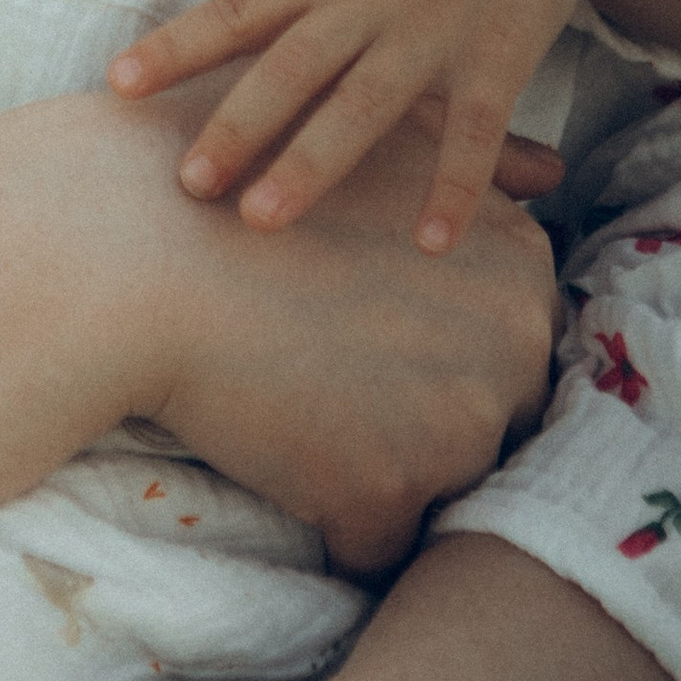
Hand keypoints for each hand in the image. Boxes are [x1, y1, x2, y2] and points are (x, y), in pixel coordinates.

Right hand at [101, 81, 558, 575]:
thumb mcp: (376, 134)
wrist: (127, 248)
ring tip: (296, 413)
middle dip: (420, 412)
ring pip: (443, 485)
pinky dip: (334, 525)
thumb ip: (476, 157)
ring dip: (378, 468)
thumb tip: (553, 169)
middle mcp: (514, 346)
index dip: (434, 342)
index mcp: (518, 264)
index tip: (364, 328)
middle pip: (492, 416)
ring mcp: (457, 426)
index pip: (511, 340)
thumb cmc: (240, 170)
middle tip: (326, 373)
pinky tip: (279, 468)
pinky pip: (380, 546)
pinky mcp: (386, 494)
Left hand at [108, 0, 623, 252]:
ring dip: (311, 165)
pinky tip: (430, 243)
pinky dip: (454, 188)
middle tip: (187, 184)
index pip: (236, 9)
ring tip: (263, 221)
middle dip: (236, 126)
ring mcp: (433, 30)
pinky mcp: (498, 57)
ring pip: (362, 106)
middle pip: (289, 69)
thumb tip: (241, 14)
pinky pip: (472, 133)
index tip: (118, 83)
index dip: (176, 45)